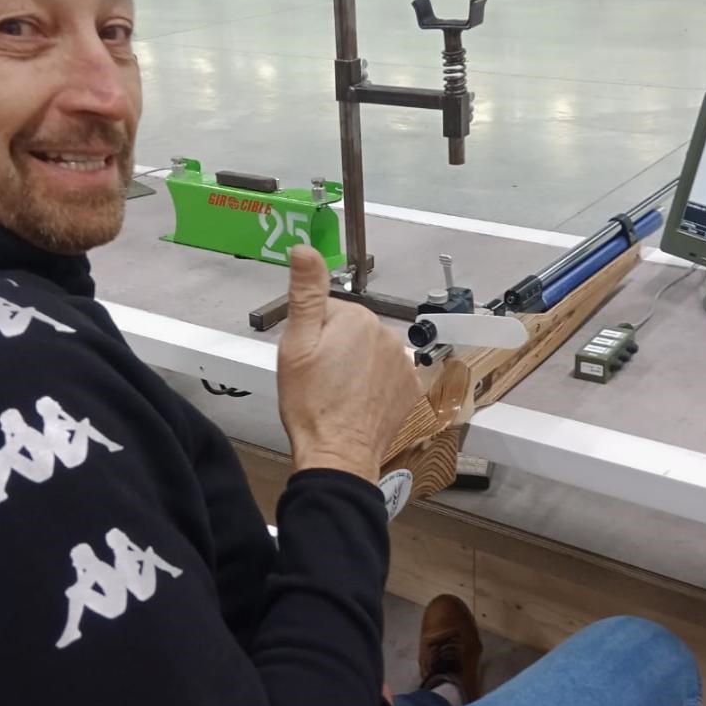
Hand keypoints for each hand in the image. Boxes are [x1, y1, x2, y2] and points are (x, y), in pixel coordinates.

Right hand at [278, 247, 421, 484]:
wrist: (338, 454)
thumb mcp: (296, 345)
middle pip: (351, 331)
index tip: (306, 359)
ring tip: (335, 393)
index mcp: (357, 318)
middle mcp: (387, 335)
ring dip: (354, 367)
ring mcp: (402, 363)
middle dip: (334, 349)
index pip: (328, 312)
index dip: (312, 335)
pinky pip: (387, 375)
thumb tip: (306, 250)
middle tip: (318, 379)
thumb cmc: (312, 406)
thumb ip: (305, 293)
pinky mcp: (410, 388)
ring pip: (369, 353)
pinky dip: (373, 385)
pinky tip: (356, 402)